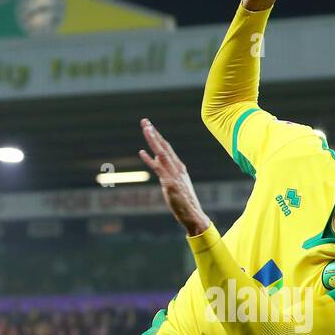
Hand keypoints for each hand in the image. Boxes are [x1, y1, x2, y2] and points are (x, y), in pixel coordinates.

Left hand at [138, 119, 209, 235]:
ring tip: (146, 128)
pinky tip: (141, 152)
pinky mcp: (170, 183)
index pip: (167, 148)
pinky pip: (158, 168)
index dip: (158, 136)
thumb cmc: (184, 201)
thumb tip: (155, 158)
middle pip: (164, 146)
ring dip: (153, 140)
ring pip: (161, 153)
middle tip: (144, 121)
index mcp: (179, 167)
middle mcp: (177, 168)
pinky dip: (150, 160)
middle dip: (154, 133)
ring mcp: (174, 174)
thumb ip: (166, 170)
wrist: (193, 214)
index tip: (150, 127)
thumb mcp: (175, 182)